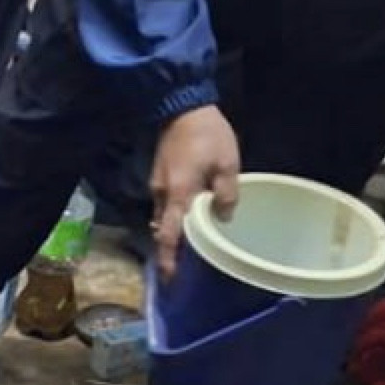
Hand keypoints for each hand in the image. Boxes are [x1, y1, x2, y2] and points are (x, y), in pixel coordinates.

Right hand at [150, 103, 241, 280]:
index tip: (171, 278)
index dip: (169, 259)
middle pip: (163, 229)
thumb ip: (226, 194)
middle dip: (171, 249)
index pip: (170, 235)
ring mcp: (157, 184)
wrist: (181, 105)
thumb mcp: (227, 164)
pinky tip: (188, 216)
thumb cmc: (207, 135)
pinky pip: (164, 204)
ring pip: (162, 217)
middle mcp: (161, 194)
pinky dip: (173, 216)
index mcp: (178, 194)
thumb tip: (223, 218)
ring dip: (173, 232)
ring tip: (188, 244)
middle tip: (184, 266)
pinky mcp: (159, 175)